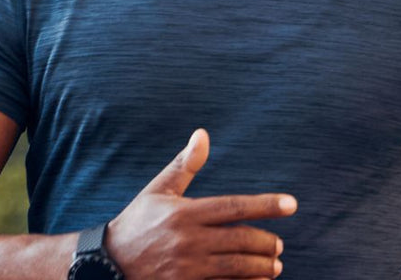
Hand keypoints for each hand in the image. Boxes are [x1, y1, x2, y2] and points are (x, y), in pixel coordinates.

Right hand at [105, 129, 295, 278]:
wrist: (109, 263)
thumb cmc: (138, 222)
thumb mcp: (158, 191)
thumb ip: (184, 165)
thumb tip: (202, 134)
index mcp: (184, 213)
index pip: (234, 207)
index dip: (266, 205)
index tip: (291, 204)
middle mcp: (188, 240)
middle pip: (241, 239)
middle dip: (266, 242)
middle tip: (278, 244)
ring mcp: (188, 267)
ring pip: (238, 266)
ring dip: (262, 266)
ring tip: (274, 265)